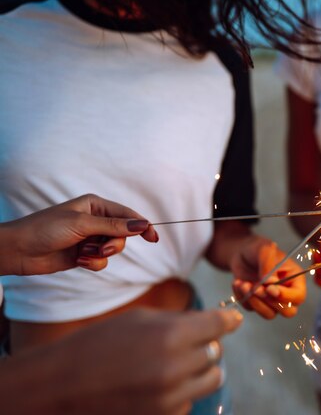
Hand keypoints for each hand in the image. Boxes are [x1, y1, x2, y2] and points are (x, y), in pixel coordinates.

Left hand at [0, 194, 157, 274]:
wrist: (19, 251)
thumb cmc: (46, 229)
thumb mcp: (83, 225)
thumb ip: (114, 226)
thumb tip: (142, 225)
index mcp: (95, 205)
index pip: (127, 214)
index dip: (142, 225)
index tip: (154, 237)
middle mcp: (95, 220)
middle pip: (123, 234)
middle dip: (114, 245)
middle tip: (101, 250)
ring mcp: (90, 238)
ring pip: (113, 249)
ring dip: (100, 255)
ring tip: (83, 255)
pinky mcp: (84, 254)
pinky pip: (101, 262)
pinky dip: (92, 263)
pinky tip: (77, 261)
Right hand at [0, 308, 241, 414]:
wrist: (59, 389)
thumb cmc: (98, 345)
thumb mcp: (140, 320)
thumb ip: (182, 321)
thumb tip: (222, 321)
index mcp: (172, 335)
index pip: (220, 325)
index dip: (228, 320)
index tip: (233, 319)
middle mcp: (177, 368)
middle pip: (216, 352)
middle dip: (206, 344)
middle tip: (184, 341)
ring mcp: (172, 398)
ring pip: (212, 379)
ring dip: (200, 369)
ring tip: (173, 363)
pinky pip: (190, 401)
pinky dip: (182, 392)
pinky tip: (155, 385)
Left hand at [231, 237, 304, 318]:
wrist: (241, 253)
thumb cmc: (258, 249)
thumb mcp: (264, 250)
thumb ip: (268, 265)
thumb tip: (268, 282)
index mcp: (295, 279)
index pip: (298, 296)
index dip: (285, 296)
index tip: (269, 288)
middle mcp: (286, 293)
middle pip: (288, 311)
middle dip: (270, 302)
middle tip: (256, 288)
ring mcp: (271, 300)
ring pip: (269, 314)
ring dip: (254, 301)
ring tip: (243, 284)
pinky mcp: (257, 303)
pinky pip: (251, 309)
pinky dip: (242, 298)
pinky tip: (238, 283)